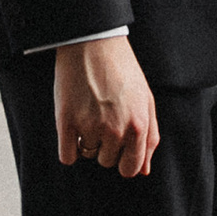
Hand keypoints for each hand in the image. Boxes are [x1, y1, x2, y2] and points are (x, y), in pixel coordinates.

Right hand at [53, 33, 158, 176]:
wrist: (93, 44)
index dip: (124, 161)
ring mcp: (90, 126)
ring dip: (87, 141)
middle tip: (103, 118)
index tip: (119, 148)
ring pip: (87, 155)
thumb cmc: (123, 71)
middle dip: (106, 146)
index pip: (130, 168)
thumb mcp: (146, 100)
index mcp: (138, 126)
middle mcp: (115, 130)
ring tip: (89, 113)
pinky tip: (73, 127)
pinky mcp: (66, 121)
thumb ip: (149, 137)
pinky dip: (68, 147)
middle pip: (107, 161)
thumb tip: (143, 171)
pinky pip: (67, 156)